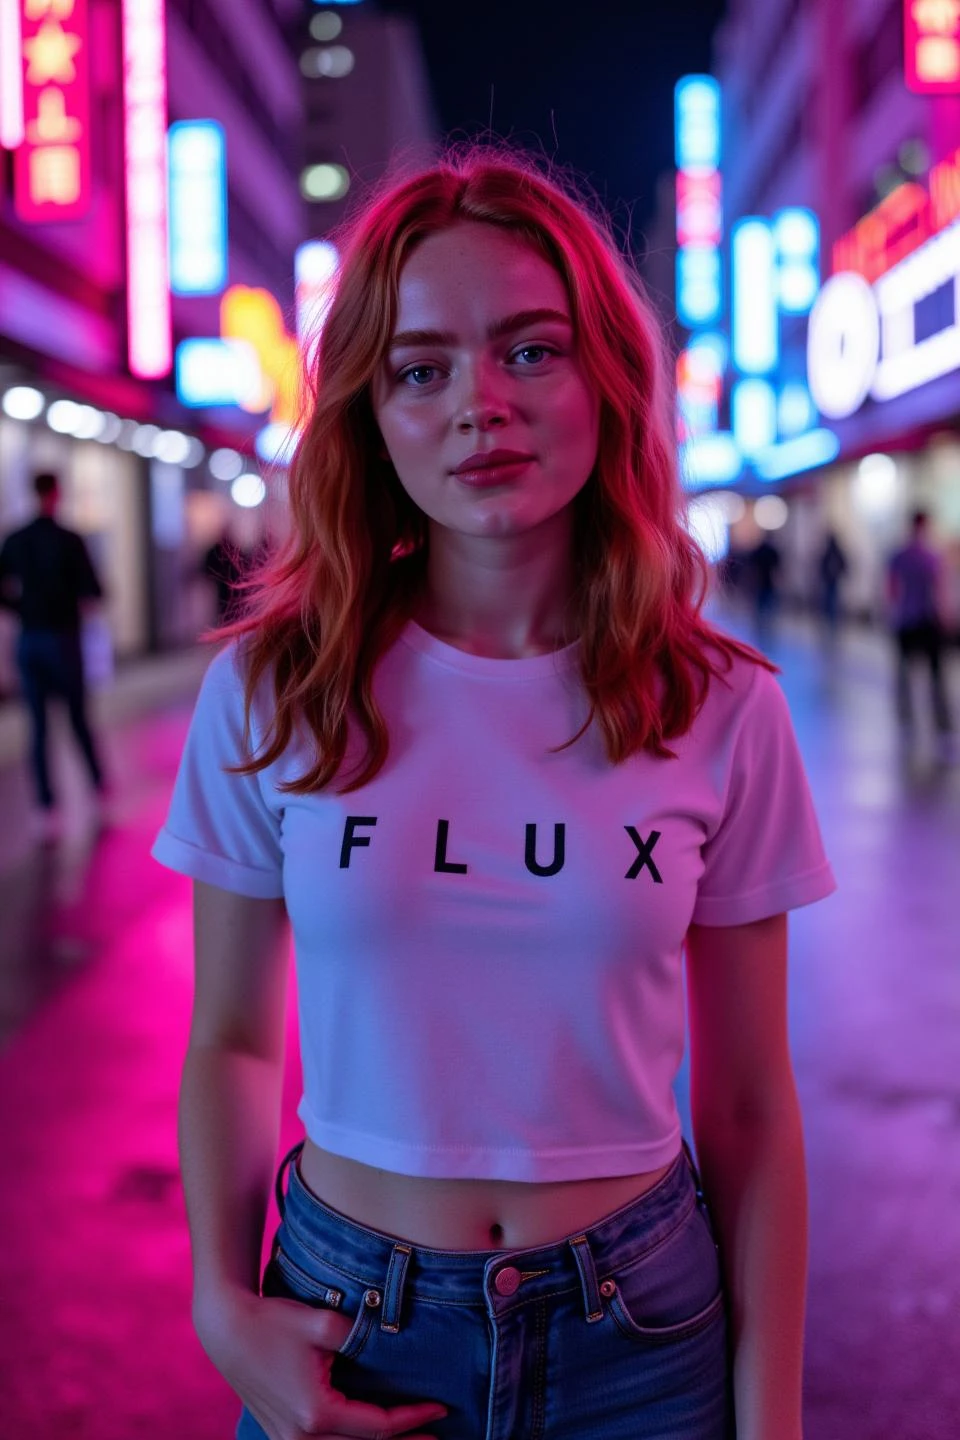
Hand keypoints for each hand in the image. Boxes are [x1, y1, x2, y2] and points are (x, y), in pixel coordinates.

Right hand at [195, 1287, 448, 1439]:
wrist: (226, 1328)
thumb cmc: (273, 1321)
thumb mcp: (323, 1323)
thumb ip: (361, 1334)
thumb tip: (393, 1340)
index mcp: (316, 1414)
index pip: (378, 1428)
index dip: (412, 1420)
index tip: (441, 1409)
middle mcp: (300, 1437)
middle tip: (437, 1436)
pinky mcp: (280, 1435)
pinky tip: (367, 1438)